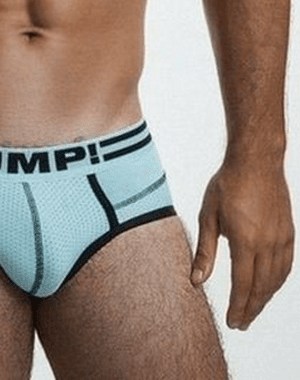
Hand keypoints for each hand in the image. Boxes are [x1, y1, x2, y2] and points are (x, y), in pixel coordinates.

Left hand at [191, 161, 293, 328]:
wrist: (256, 161)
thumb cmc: (227, 185)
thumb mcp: (208, 215)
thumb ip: (205, 251)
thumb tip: (196, 281)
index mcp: (246, 241)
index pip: (243, 284)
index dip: (238, 306)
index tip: (233, 322)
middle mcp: (267, 244)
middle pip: (261, 288)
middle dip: (251, 309)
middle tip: (241, 324)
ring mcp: (282, 239)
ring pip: (276, 280)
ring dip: (265, 298)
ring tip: (252, 310)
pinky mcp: (289, 233)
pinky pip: (286, 266)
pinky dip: (278, 282)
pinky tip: (269, 288)